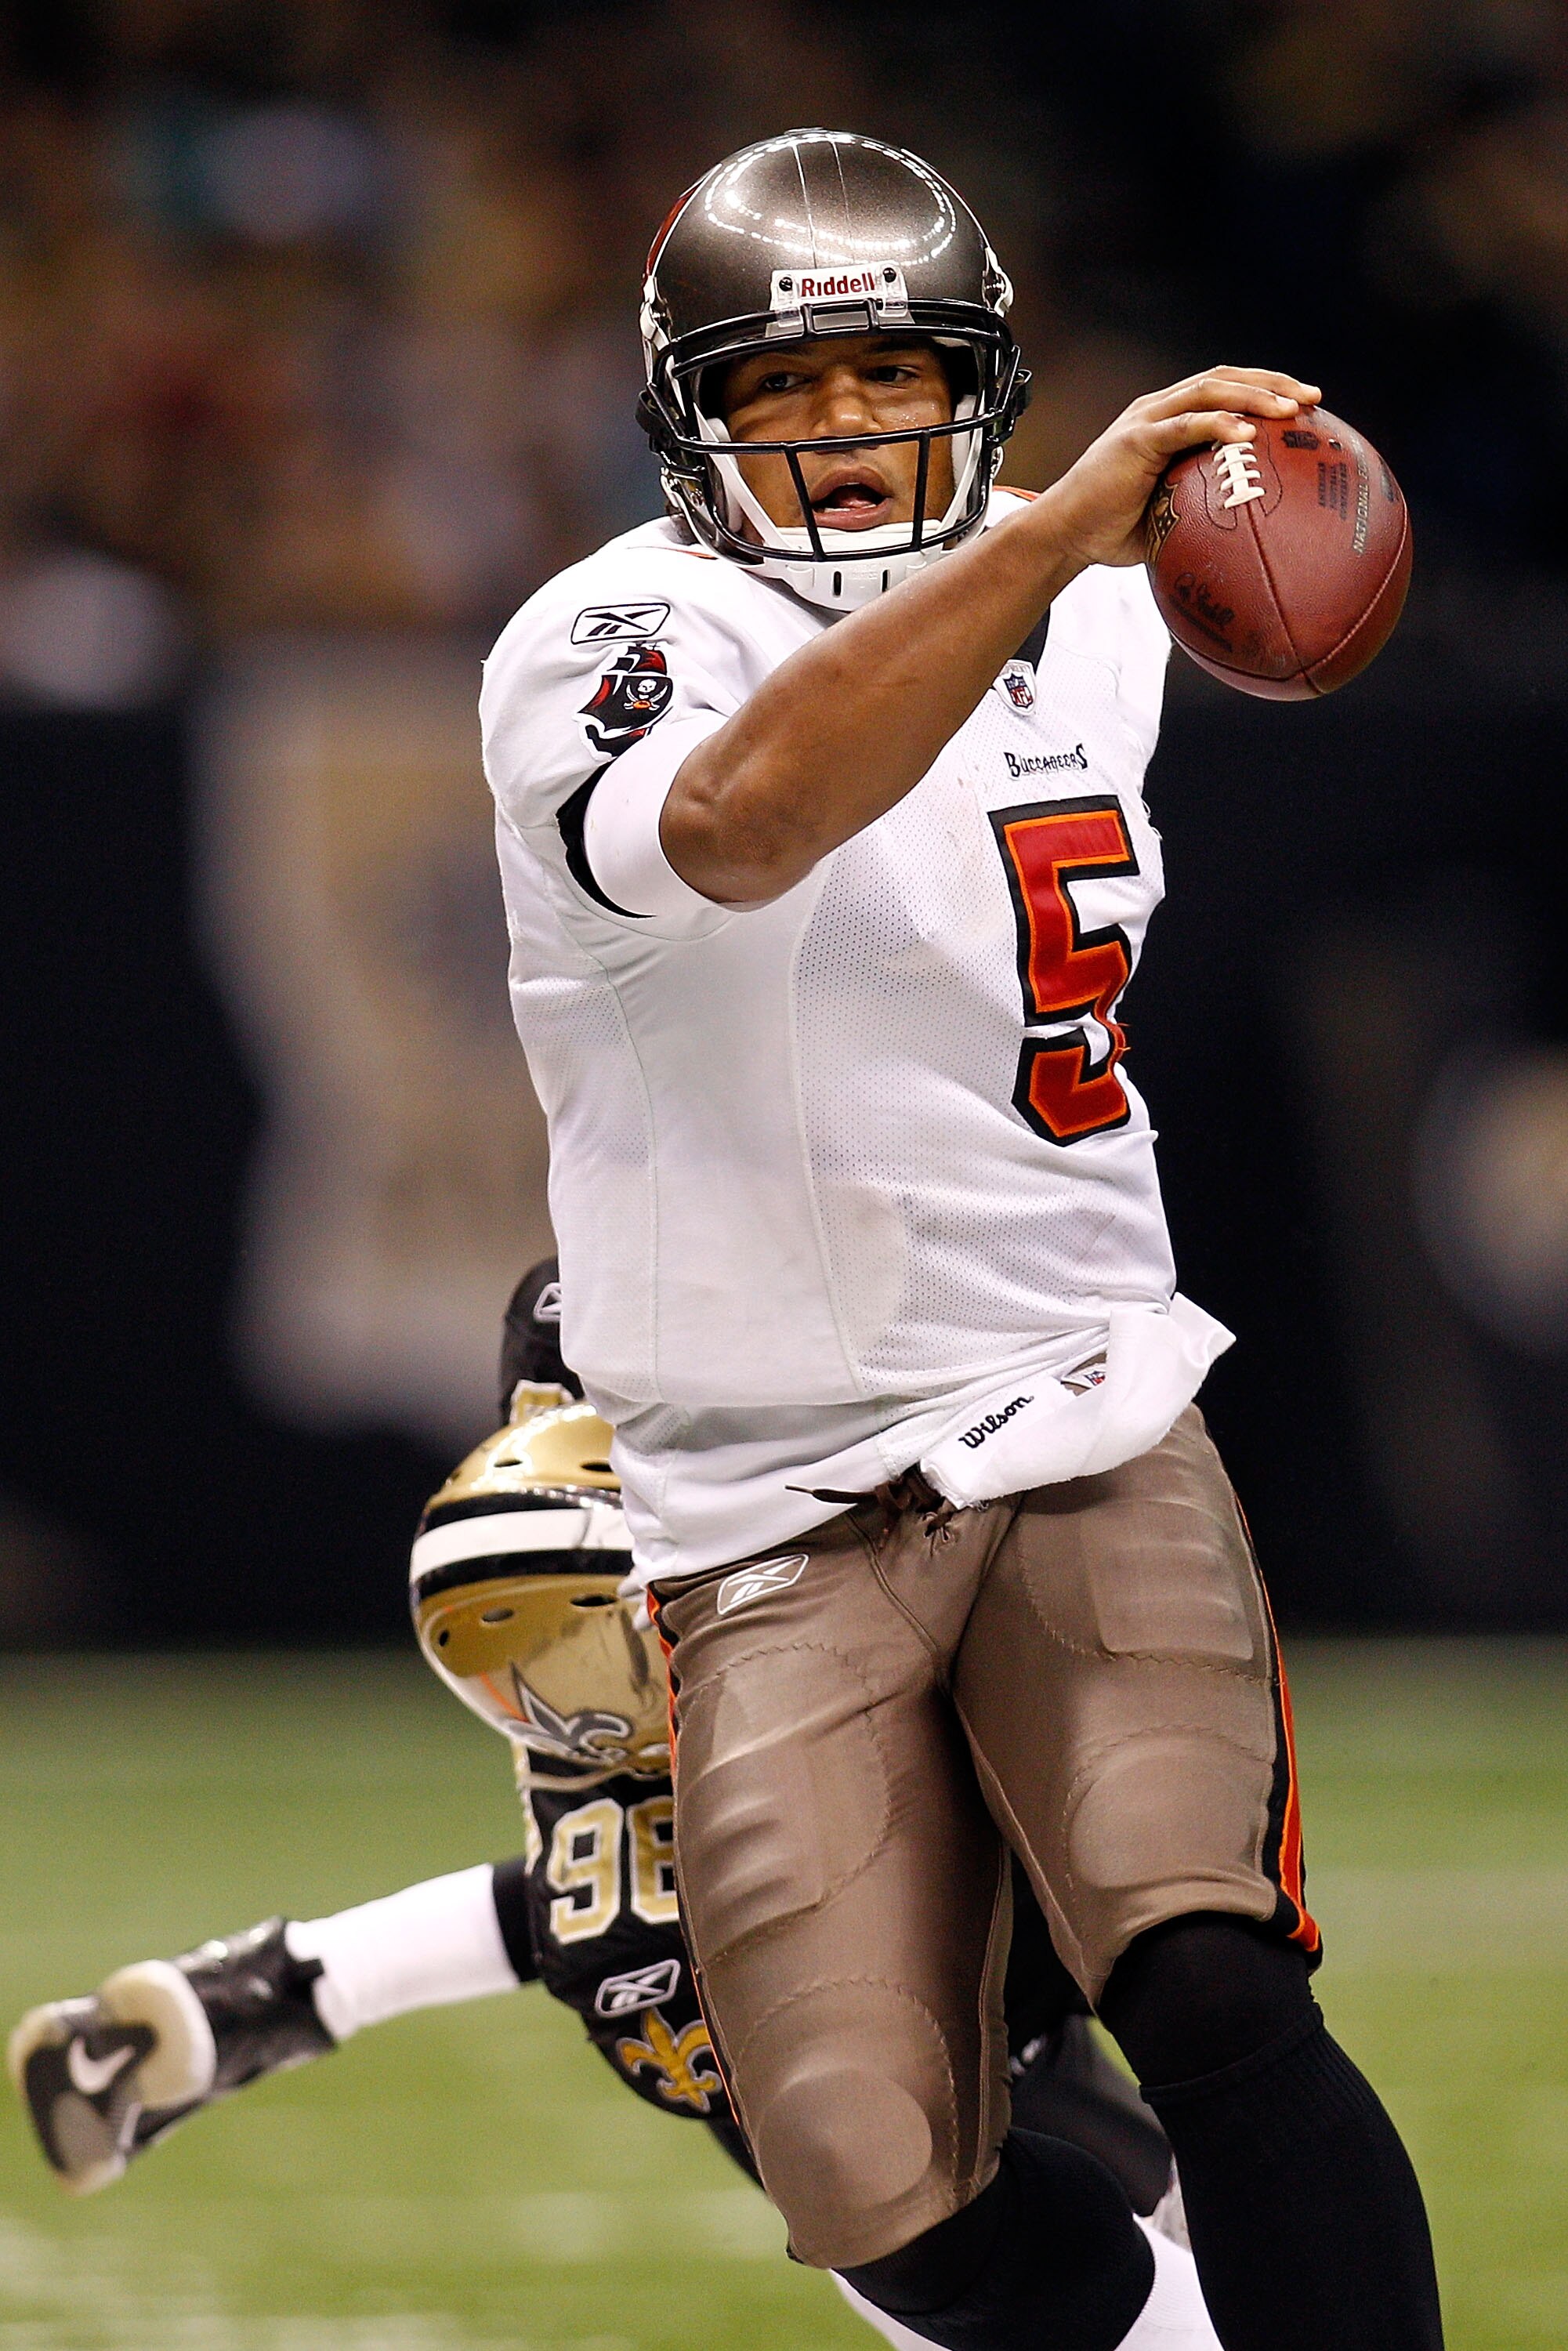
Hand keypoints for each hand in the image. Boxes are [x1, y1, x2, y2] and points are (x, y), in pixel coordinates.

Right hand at [1033, 367, 1322, 569]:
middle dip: (1273, 382)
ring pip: (1209, 391)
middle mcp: (1159, 409)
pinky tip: (1246, 431)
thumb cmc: (1112, 530)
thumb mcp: (1169, 513)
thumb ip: (1203, 505)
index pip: (1225, 389)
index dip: (1266, 388)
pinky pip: (1183, 425)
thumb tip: (1249, 531)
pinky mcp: (1135, 441)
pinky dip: (1217, 424)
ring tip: (1289, 409)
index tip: (1305, 405)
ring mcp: (1146, 420)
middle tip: (1312, 398)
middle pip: (1225, 377)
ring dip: (1254, 395)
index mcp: (1168, 419)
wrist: (1065, 534)